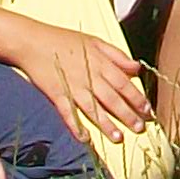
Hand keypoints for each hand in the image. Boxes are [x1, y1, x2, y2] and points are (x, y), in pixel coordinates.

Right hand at [19, 22, 153, 144]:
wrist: (32, 41)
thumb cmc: (63, 40)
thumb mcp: (94, 41)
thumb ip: (116, 55)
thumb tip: (136, 66)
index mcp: (99, 62)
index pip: (123, 83)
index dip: (137, 97)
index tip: (147, 109)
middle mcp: (88, 76)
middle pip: (112, 98)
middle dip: (127, 114)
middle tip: (139, 128)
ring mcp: (72, 87)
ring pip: (93, 108)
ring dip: (107, 124)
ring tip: (119, 138)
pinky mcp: (56, 95)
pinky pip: (68, 113)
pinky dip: (76, 126)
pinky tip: (85, 138)